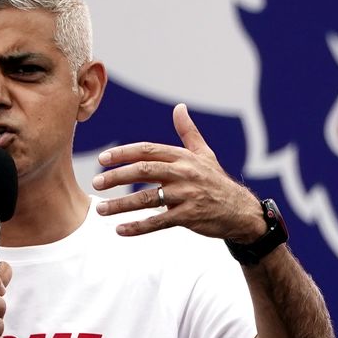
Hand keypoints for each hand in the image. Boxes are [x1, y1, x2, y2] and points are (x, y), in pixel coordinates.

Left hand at [92, 104, 264, 241]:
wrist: (240, 210)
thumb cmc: (216, 181)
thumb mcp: (205, 154)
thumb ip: (188, 132)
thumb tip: (179, 107)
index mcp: (183, 157)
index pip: (147, 150)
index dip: (123, 153)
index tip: (102, 159)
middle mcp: (183, 173)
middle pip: (143, 170)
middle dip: (117, 176)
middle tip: (96, 182)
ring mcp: (186, 195)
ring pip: (147, 199)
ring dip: (121, 205)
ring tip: (101, 209)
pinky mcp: (189, 217)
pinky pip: (158, 222)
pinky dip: (138, 227)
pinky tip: (121, 230)